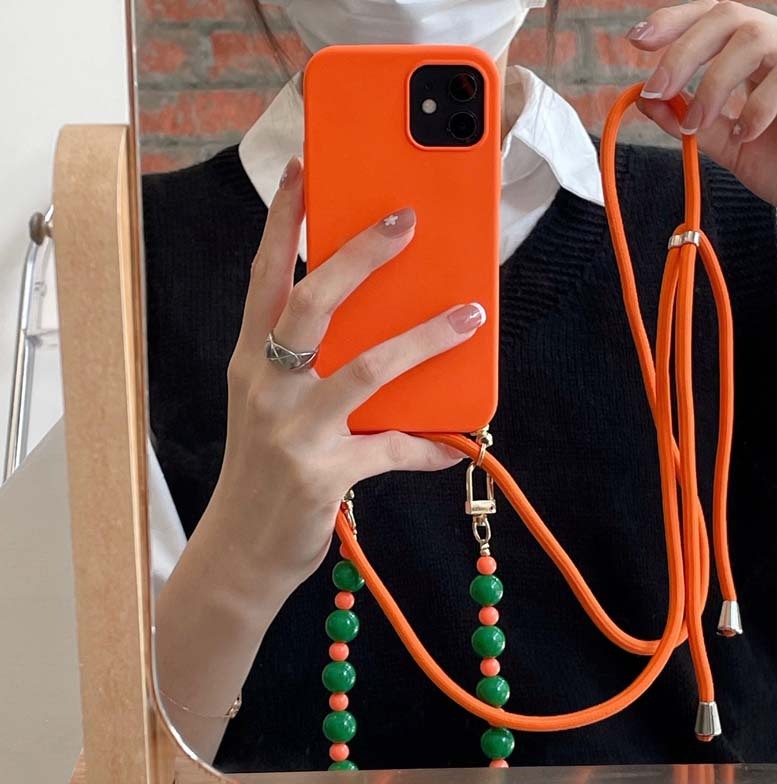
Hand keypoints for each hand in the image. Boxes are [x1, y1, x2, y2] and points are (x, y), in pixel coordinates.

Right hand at [209, 156, 482, 587]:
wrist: (240, 548)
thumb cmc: (261, 468)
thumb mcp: (270, 407)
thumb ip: (309, 369)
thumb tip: (384, 336)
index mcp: (251, 362)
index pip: (263, 278)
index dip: (279, 224)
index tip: (301, 173)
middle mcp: (266, 387)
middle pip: (311, 303)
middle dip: (359, 256)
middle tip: (404, 220)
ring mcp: (293, 430)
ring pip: (367, 367)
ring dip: (424, 339)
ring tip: (467, 314)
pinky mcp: (323, 473)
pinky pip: (392, 449)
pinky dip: (428, 446)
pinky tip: (456, 443)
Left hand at [629, 0, 776, 214]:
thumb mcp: (729, 143)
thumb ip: (690, 122)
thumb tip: (646, 101)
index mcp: (754, 58)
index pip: (714, 19)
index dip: (676, 21)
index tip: (637, 40)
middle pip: (728, 15)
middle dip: (683, 50)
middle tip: (656, 89)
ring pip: (754, 37)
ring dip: (713, 82)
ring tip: (697, 124)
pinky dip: (756, 106)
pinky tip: (747, 134)